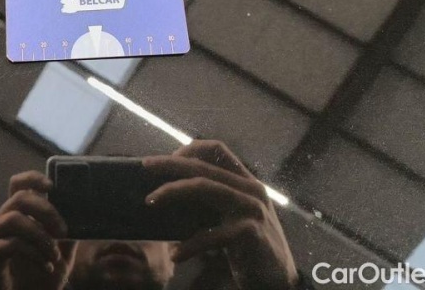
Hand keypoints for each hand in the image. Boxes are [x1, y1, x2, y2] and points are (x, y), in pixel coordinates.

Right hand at [0, 171, 76, 289]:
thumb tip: (83, 215)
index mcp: (15, 214)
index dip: (32, 178)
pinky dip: (34, 254)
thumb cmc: (39, 278)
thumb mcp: (60, 253)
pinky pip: (10, 244)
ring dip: (41, 236)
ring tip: (54, 254)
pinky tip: (45, 265)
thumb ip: (66, 234)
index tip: (51, 186)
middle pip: (19, 198)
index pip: (17, 184)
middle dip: (46, 211)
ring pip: (14, 219)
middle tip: (63, 230)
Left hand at [143, 140, 298, 289]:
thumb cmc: (249, 248)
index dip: (191, 148)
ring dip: (172, 192)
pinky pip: (212, 234)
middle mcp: (251, 189)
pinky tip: (176, 255)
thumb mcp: (233, 217)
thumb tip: (169, 192)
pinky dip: (190, 245)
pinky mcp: (251, 233)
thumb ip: (212, 201)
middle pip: (204, 166)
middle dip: (170, 163)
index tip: (168, 156)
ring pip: (205, 187)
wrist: (279, 280)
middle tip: (145, 166)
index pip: (218, 149)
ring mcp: (252, 209)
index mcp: (246, 182)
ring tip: (150, 201)